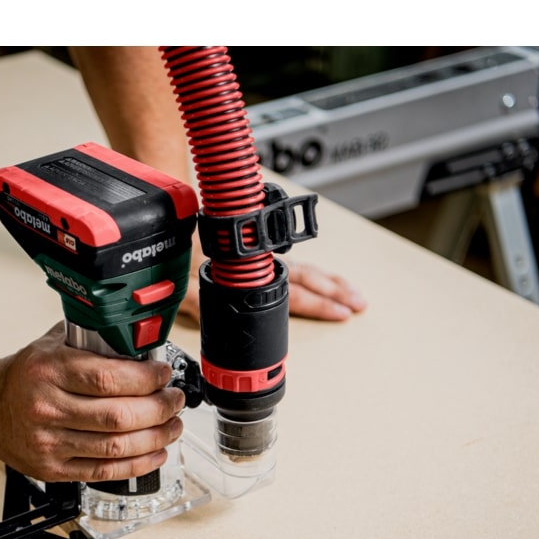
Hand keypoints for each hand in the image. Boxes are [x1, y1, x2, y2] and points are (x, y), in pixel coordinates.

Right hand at [0, 324, 185, 483]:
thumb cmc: (25, 375)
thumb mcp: (52, 344)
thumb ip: (92, 340)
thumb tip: (141, 342)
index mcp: (48, 370)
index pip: (108, 378)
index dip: (146, 379)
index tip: (163, 375)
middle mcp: (46, 407)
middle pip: (118, 415)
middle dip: (159, 409)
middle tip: (174, 400)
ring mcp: (49, 442)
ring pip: (117, 446)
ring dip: (156, 437)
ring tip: (173, 425)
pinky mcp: (53, 469)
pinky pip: (105, 471)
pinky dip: (138, 463)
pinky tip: (156, 452)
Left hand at [179, 257, 366, 322]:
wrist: (179, 226)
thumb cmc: (185, 254)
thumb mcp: (190, 288)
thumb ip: (203, 302)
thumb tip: (215, 312)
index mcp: (254, 273)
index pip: (296, 292)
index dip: (321, 304)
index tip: (343, 312)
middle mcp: (266, 263)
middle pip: (309, 279)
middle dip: (337, 292)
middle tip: (359, 304)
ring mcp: (267, 257)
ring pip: (306, 269)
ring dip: (331, 282)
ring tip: (352, 293)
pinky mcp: (262, 254)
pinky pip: (295, 263)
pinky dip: (314, 273)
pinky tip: (323, 279)